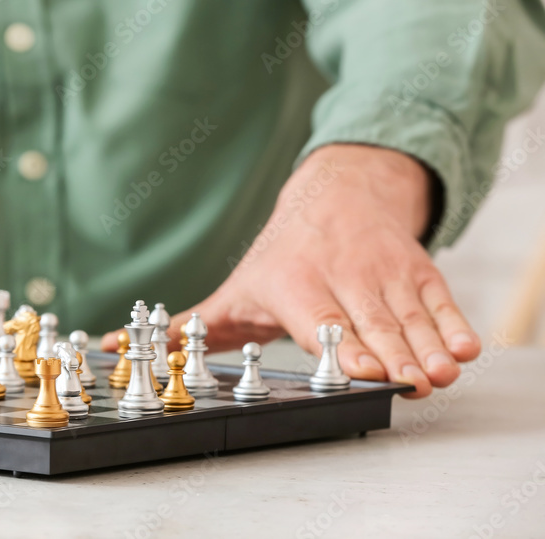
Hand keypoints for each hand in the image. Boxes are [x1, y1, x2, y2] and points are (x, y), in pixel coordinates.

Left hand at [103, 144, 480, 397]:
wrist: (337, 194)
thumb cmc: (280, 256)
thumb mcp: (233, 292)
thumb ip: (184, 328)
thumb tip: (112, 344)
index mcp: (293, 284)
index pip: (319, 320)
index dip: (342, 344)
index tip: (359, 368)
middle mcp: (339, 275)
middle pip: (368, 322)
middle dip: (390, 353)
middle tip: (411, 381)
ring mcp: (380, 271)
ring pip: (406, 314)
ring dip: (426, 346)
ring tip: (441, 373)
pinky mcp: (413, 269)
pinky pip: (436, 298)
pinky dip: (451, 323)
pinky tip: (464, 350)